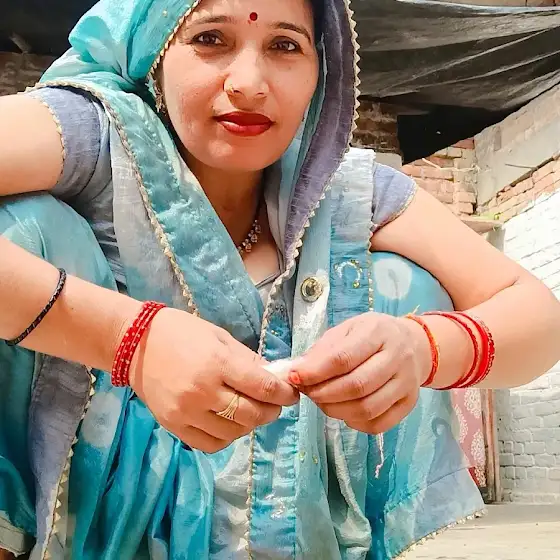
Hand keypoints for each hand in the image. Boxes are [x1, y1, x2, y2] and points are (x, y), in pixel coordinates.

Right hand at [127, 308, 298, 452]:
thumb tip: (274, 378)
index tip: (291, 394)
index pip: (263, 387)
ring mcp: (187, 412)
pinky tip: (230, 423)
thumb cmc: (181, 332)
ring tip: (252, 411)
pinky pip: (211, 444)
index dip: (284, 393)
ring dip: (251, 424)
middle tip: (275, 404)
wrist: (135, 344)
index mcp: (217, 363)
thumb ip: (247, 360)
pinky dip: (227, 437)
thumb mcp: (219, 336)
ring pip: (234, 432)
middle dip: (272, 411)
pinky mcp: (174, 426)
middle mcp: (203, 391)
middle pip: (252, 414)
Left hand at [287, 312, 430, 433]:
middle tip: (307, 393)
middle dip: (324, 394)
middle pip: (357, 386)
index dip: (315, 372)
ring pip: (367, 408)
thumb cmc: (372, 335)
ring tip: (322, 402)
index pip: (343, 357)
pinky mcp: (409, 403)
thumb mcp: (347, 329)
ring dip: (336, 411)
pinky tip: (344, 412)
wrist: (414, 343)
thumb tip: (298, 371)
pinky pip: (379, 423)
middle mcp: (397, 357)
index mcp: (378, 332)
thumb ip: (324, 350)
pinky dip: (355, 423)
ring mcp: (407, 382)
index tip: (294, 378)